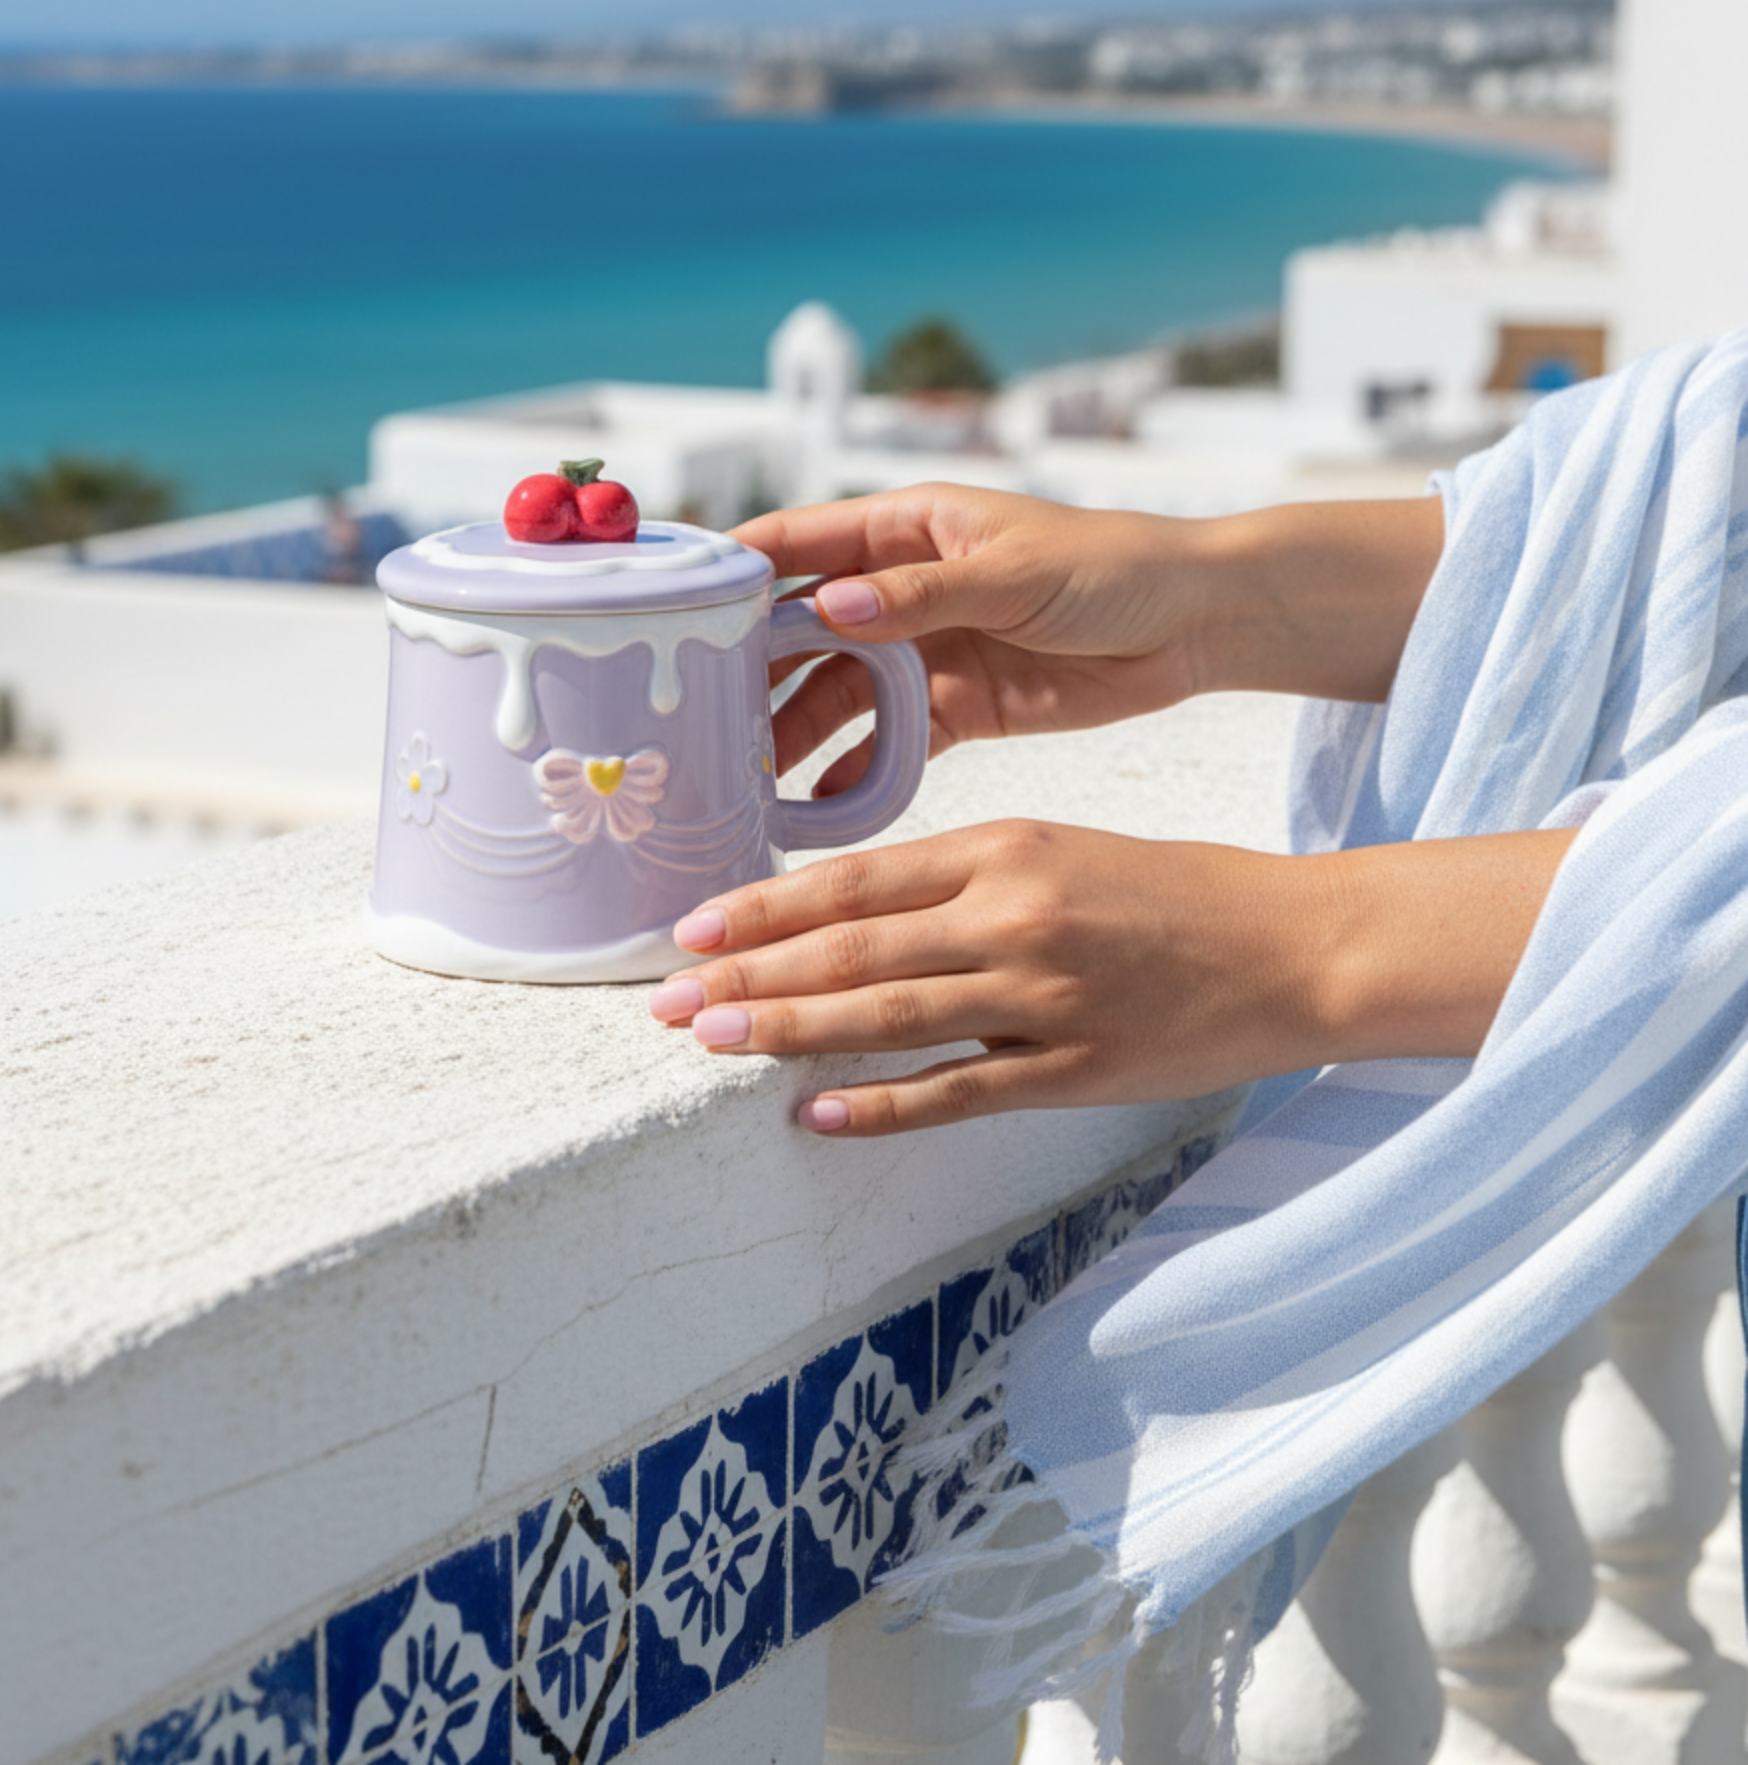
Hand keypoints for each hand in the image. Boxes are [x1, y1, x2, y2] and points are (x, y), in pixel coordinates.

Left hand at [648, 822, 1575, 1136]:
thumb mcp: (1060, 850)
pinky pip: (957, 1092)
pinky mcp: (1075, 1071)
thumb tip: (848, 913)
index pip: (854, 880)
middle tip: (666, 1003)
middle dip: (747, 978)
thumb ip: (959, 876)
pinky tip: (814, 1113)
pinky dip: (880, 1104)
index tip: (692, 931)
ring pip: (887, 1016)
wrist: (1295, 946)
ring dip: (787, 1032)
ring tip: (711, 1044)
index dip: (763, 908)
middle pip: (850, 949)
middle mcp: (1012, 916)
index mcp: (1005, 849)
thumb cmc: (1174, 892)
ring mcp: (1042, 999)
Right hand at [735, 487, 1443, 794]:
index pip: (796, 542)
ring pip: (836, 692)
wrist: (1196, 623)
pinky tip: (818, 804)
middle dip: (749, 672)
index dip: (732, 570)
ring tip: (745, 777)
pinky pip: (888, 740)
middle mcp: (899, 588)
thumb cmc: (1113, 566)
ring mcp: (925, 649)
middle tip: (696, 720)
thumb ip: (919, 595)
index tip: (673, 606)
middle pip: (801, 628)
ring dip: (793, 731)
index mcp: (908, 529)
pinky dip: (854, 770)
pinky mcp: (957, 706)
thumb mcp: (1014, 574)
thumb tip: (829, 605)